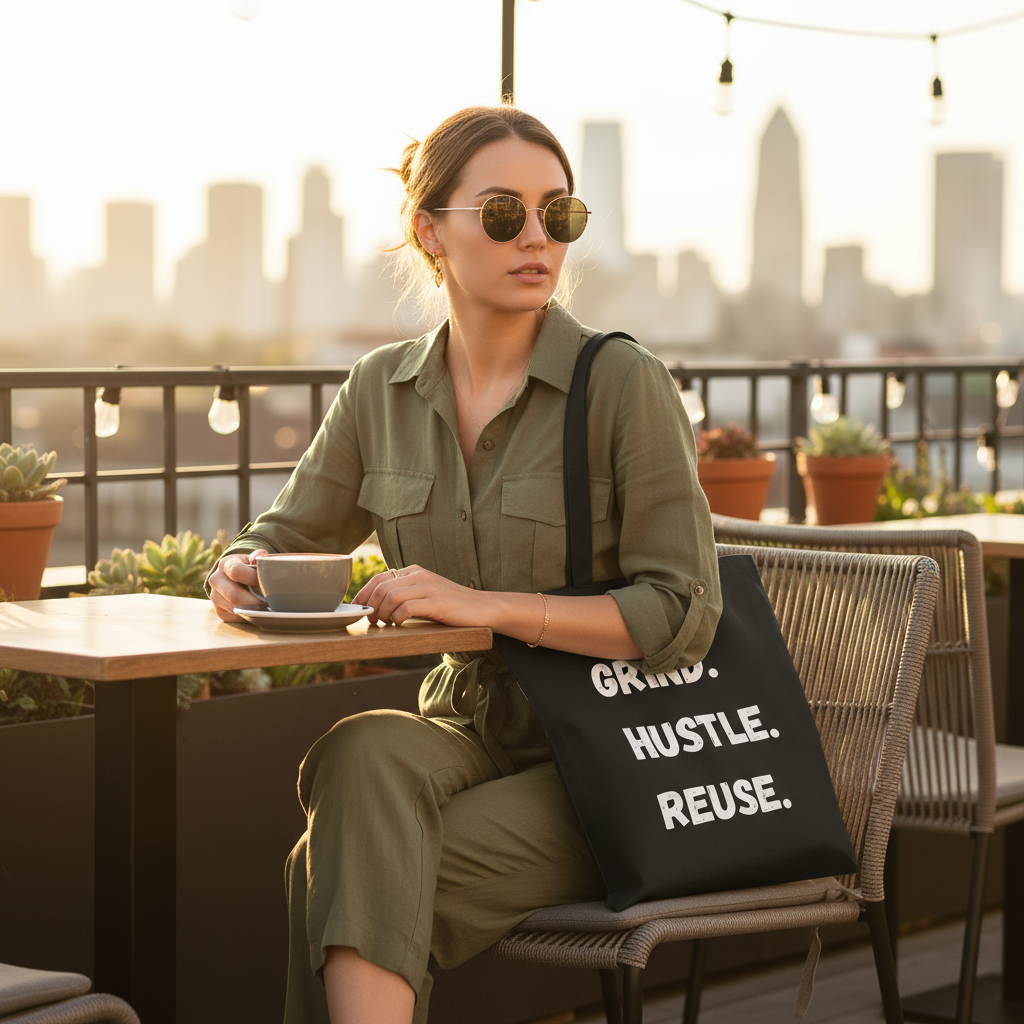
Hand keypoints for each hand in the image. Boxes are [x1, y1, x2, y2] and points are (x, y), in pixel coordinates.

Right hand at [208, 550, 267, 621]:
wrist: (234, 578)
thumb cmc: (248, 568)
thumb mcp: (253, 558)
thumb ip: (259, 555)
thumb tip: (260, 560)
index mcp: (225, 564)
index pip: (236, 572)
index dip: (253, 578)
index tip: (267, 582)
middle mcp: (216, 580)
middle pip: (234, 595)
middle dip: (255, 600)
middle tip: (270, 601)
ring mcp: (214, 597)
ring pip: (235, 608)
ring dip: (253, 610)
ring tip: (267, 607)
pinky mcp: (219, 611)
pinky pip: (235, 617)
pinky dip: (248, 616)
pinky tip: (258, 611)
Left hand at [354, 565, 483, 626]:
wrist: (483, 607)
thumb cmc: (452, 605)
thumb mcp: (426, 593)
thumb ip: (406, 593)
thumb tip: (377, 606)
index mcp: (414, 571)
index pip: (379, 578)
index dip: (363, 594)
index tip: (356, 608)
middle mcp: (419, 575)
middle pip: (381, 587)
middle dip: (371, 606)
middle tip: (372, 621)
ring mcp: (428, 587)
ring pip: (391, 596)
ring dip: (382, 613)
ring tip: (385, 624)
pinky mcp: (437, 602)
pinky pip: (407, 608)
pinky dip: (397, 618)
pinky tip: (399, 624)